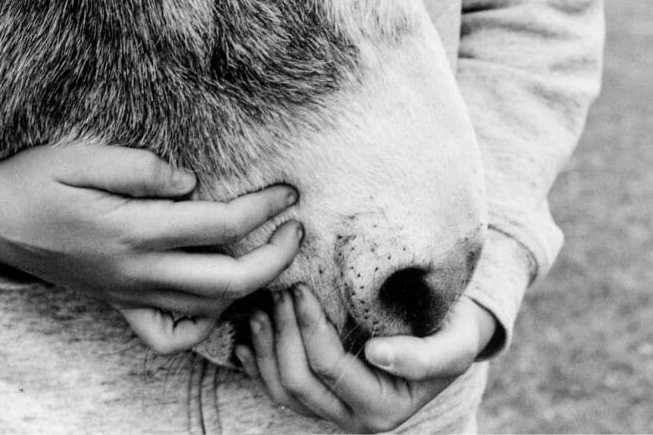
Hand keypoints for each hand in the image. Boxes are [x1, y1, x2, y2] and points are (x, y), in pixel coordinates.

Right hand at [0, 144, 302, 352]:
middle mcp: (137, 271)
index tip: (287, 190)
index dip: (262, 208)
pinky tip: (213, 298)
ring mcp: (129, 294)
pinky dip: (201, 326)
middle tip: (295, 229)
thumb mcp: (80, 157)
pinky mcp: (118, 304)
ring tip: (269, 255)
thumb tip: (190, 182)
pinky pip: (168, 336)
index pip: (219, 225)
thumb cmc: (36, 180)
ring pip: (206, 308)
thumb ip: (139, 168)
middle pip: (228, 280)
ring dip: (249, 287)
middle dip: (274, 257)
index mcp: (132, 229)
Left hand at [235, 286, 496, 432]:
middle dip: (283, 333)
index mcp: (384, 408)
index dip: (309, 327)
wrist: (447, 332)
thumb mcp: (455, 343)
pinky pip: (277, 391)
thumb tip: (378, 357)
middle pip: (298, 382)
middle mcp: (355, 417)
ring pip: (281, 390)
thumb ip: (426, 357)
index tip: (300, 286)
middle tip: (280, 289)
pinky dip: (257, 365)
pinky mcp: (319, 396)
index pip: (329, 368)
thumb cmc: (452, 331)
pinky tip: (245, 338)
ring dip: (265, 347)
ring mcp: (333, 408)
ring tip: (261, 307)